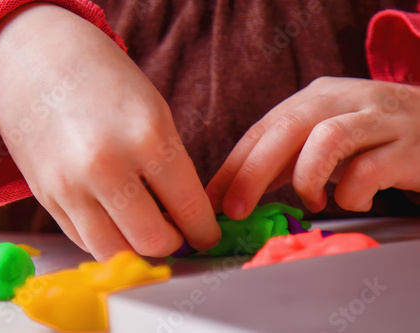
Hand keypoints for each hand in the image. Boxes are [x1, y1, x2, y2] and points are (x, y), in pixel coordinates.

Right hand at [0, 3, 219, 260]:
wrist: (34, 60)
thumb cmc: (104, 80)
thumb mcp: (154, 112)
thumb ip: (171, 166)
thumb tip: (185, 218)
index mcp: (148, 138)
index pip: (189, 209)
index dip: (204, 231)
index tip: (207, 235)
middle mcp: (106, 167)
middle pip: (152, 241)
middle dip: (173, 244)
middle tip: (178, 233)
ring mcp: (69, 186)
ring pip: (114, 252)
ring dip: (138, 249)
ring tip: (147, 230)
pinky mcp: (44, 196)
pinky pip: (83, 239)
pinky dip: (107, 239)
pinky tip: (117, 220)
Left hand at [206, 76, 419, 217]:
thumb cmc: (369, 140)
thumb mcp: (321, 141)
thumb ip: (283, 160)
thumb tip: (235, 192)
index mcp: (314, 98)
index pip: (263, 129)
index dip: (234, 166)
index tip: (213, 199)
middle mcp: (343, 99)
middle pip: (286, 129)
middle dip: (252, 173)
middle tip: (236, 210)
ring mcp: (377, 118)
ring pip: (327, 138)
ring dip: (307, 178)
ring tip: (311, 201)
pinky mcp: (407, 145)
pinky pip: (369, 170)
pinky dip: (351, 195)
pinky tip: (353, 201)